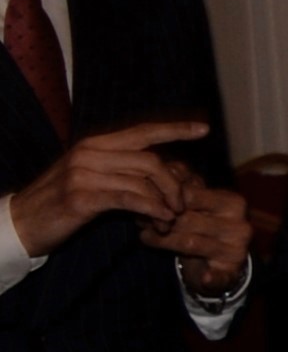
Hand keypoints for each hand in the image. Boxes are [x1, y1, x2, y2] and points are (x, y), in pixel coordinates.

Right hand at [9, 115, 207, 255]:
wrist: (21, 222)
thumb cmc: (60, 202)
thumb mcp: (90, 177)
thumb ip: (121, 170)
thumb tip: (163, 172)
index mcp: (94, 144)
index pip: (142, 131)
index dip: (174, 129)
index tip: (203, 129)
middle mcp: (89, 153)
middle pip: (151, 160)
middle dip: (174, 184)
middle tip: (182, 205)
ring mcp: (83, 173)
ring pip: (144, 180)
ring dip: (165, 203)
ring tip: (169, 220)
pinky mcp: (82, 197)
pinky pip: (131, 198)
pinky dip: (152, 210)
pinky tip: (159, 222)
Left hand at [147, 181, 250, 293]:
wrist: (222, 259)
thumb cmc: (201, 222)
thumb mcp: (193, 200)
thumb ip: (180, 184)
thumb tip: (163, 170)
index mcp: (232, 201)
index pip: (189, 194)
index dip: (163, 197)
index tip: (146, 201)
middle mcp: (239, 222)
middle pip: (186, 218)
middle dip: (159, 219)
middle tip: (141, 220)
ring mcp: (236, 247)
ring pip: (188, 242)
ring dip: (161, 240)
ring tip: (146, 235)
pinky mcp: (232, 270)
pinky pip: (214, 275)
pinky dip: (207, 277)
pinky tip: (198, 275)